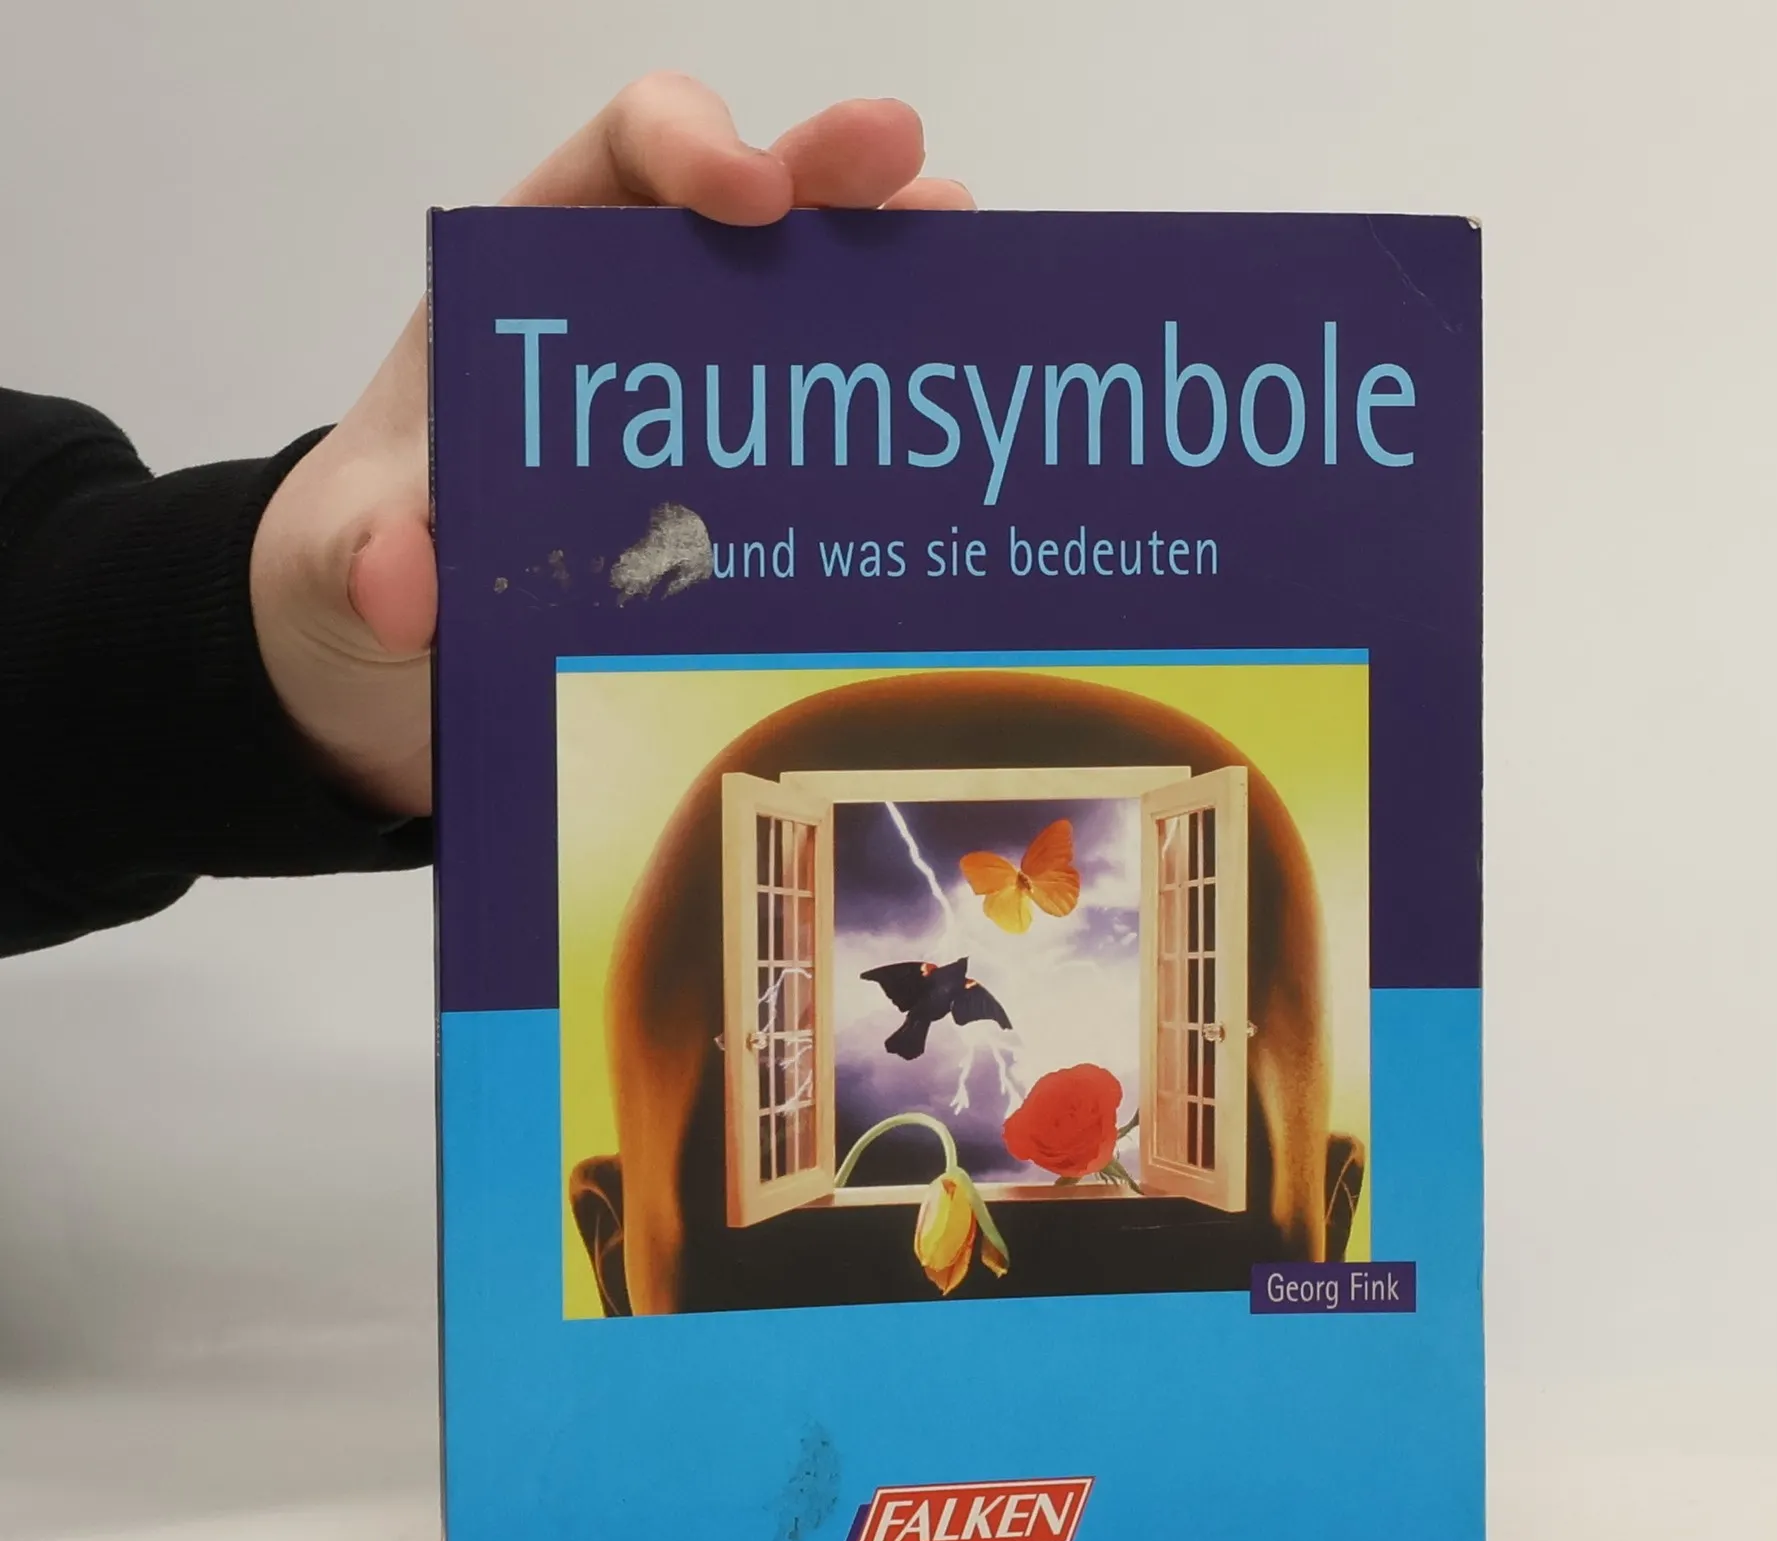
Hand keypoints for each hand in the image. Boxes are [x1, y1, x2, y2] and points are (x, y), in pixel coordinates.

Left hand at [249, 75, 971, 818]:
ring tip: (965, 252)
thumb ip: (356, 563)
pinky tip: (948, 410)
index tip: (753, 193)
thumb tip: (401, 579)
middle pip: (731, 223)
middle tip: (908, 170)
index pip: (611, 166)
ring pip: (793, 318)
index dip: (687, 146)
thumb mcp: (336, 572)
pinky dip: (880, 418)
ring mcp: (684, 422)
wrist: (384, 685)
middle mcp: (617, 339)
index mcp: (522, 301)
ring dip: (880, 277)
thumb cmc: (352, 586)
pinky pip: (811, 443)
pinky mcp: (725, 508)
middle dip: (823, 182)